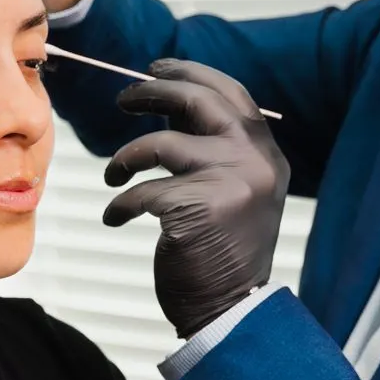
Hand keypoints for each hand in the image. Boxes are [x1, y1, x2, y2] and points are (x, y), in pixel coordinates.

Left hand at [102, 60, 290, 339]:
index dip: (190, 73)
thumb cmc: (221, 254)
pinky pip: (143, 190)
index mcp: (266, 153)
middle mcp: (255, 160)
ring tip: (113, 177)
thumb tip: (168, 102)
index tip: (155, 68)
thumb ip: (216, 150)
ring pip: (158, 145)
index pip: (230, 93)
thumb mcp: (235, 191)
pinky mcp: (198, 207)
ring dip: (124, 158)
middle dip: (151, 92)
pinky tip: (116, 219)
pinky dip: (120, 204)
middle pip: (196, 100)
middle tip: (122, 100)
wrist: (231, 311)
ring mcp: (230, 181)